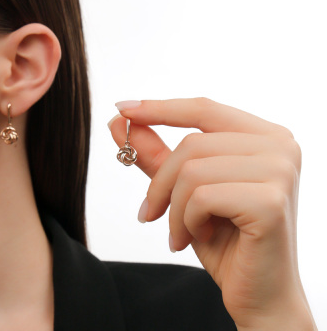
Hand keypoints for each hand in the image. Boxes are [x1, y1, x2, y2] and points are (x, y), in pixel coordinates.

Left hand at [108, 97, 315, 329]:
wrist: (259, 293)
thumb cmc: (224, 238)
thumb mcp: (184, 190)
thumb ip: (156, 153)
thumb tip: (120, 121)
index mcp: (263, 136)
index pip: (203, 109)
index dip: (159, 108)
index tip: (121, 109)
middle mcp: (279, 145)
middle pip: (192, 143)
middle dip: (160, 183)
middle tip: (150, 213)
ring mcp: (280, 171)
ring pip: (192, 170)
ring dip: (174, 209)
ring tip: (181, 232)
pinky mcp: (271, 201)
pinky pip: (201, 197)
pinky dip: (187, 222)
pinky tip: (201, 238)